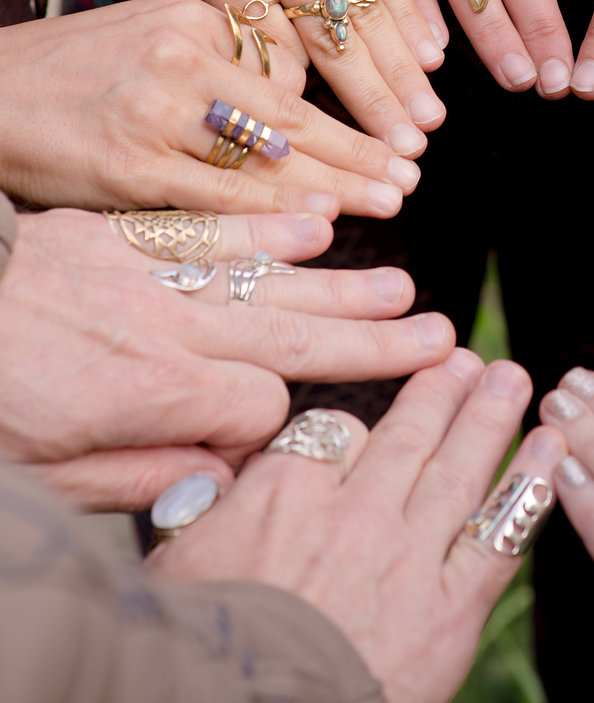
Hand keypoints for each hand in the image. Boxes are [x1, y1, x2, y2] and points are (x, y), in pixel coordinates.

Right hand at [0, 0, 421, 215]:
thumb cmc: (72, 75)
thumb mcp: (151, 38)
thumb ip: (221, 63)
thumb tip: (296, 105)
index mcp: (193, 17)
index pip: (290, 71)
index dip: (349, 106)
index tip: (396, 131)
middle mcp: (181, 56)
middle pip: (293, 112)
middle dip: (361, 148)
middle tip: (412, 173)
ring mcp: (155, 110)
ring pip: (266, 154)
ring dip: (337, 183)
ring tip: (391, 198)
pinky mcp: (129, 164)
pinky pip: (219, 194)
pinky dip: (275, 210)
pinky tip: (323, 221)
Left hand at [6, 206, 452, 509]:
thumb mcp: (45, 479)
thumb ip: (141, 479)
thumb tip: (224, 477)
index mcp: (147, 396)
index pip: (257, 406)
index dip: (275, 421)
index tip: (268, 434)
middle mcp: (164, 328)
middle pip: (290, 334)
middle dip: (369, 343)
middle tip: (439, 339)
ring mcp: (148, 271)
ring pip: (267, 275)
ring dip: (341, 283)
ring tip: (405, 289)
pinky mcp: (123, 231)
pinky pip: (212, 225)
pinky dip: (268, 223)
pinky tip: (320, 224)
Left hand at [115, 0, 447, 151]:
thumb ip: (216, 33)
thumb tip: (268, 102)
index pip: (270, 59)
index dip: (301, 117)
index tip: (328, 161)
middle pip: (332, 42)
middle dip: (371, 108)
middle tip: (403, 161)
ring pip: (370, 9)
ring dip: (402, 73)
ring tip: (426, 123)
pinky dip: (411, 14)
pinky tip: (430, 56)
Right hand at [151, 352, 565, 702]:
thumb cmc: (198, 658)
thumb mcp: (180, 563)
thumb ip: (207, 510)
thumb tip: (208, 481)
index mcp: (286, 491)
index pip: (334, 432)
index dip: (354, 429)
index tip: (368, 427)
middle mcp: (356, 511)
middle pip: (408, 433)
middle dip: (441, 390)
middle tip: (466, 357)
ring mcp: (408, 556)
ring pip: (460, 467)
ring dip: (489, 415)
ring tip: (511, 377)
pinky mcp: (450, 611)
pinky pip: (499, 534)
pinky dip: (530, 487)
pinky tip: (549, 450)